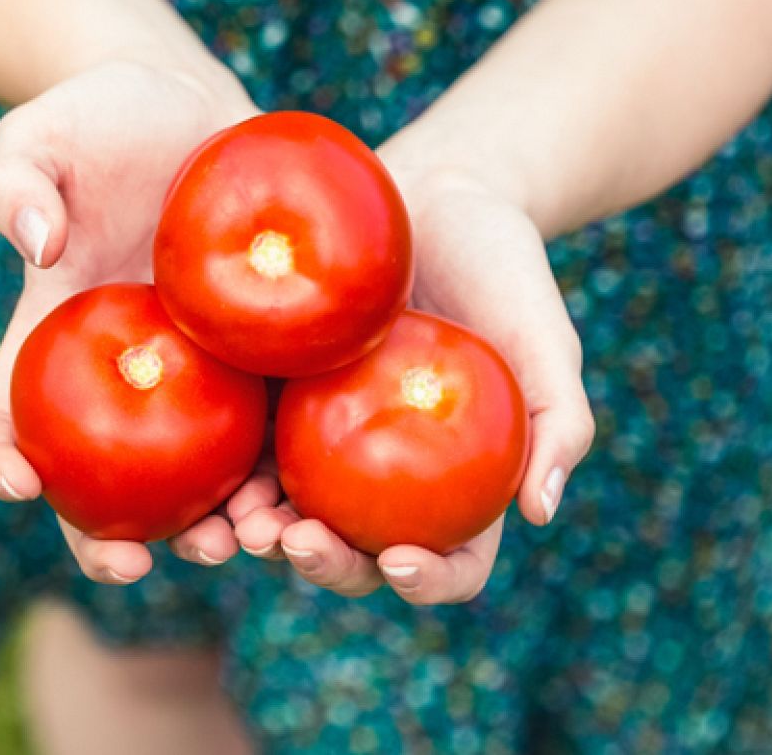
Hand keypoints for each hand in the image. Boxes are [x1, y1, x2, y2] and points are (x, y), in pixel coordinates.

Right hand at [0, 59, 260, 583]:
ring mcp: (192, 382)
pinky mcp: (261, 366)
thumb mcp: (41, 132)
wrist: (193, 104)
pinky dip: (281, 478)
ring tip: (235, 544)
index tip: (12, 480)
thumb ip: (16, 181)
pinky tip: (307, 497)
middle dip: (104, 542)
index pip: (3, 416)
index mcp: (48, 340)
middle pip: (95, 487)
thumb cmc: (101, 116)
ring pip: (190, 485)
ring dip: (205, 530)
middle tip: (131, 564)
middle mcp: (117, 381)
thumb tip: (37, 246)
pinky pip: (269, 435)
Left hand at [231, 148, 595, 603]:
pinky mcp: (275, 397)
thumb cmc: (503, 266)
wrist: (433, 193)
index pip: (452, 560)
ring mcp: (327, 440)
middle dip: (325, 566)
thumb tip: (541, 511)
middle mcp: (389, 476)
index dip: (427, 580)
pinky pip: (246, 446)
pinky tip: (211, 473)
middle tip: (295, 543)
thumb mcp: (545, 336)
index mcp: (461, 482)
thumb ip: (560, 420)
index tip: (397, 561)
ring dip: (262, 535)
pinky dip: (226, 474)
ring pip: (291, 512)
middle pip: (358, 551)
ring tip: (241, 527)